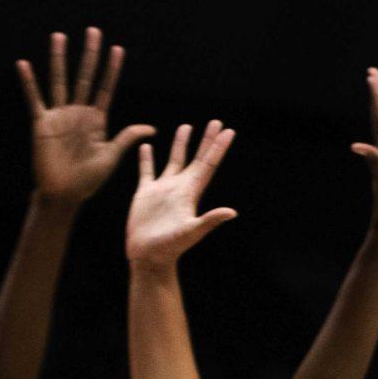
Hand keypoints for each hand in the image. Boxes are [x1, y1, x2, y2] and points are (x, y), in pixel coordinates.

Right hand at [17, 27, 152, 204]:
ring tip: (59, 36)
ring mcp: (60, 116)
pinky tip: (24, 64)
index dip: (112, 69)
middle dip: (90, 55)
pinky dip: (29, 82)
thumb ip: (127, 138)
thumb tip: (152, 129)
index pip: (106, 87)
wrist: (64, 194)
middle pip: (85, 77)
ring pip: (60, 81)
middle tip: (93, 31)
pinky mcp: (42, 124)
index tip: (118, 49)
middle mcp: (78, 113)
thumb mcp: (111, 156)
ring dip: (59, 59)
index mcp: (97, 119)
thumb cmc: (88, 179)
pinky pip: (35, 99)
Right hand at [126, 122, 238, 268]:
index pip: (208, 164)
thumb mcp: (191, 232)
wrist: (148, 257)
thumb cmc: (170, 247)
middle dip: (206, 140)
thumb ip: (209, 220)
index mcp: (191, 192)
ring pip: (174, 160)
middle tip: (216, 121)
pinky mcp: (145, 194)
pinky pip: (147, 171)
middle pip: (196, 158)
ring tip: (186, 126)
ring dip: (180, 144)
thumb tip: (232, 212)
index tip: (228, 131)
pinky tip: (146, 145)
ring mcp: (163, 190)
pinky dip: (147, 158)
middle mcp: (179, 188)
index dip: (217, 148)